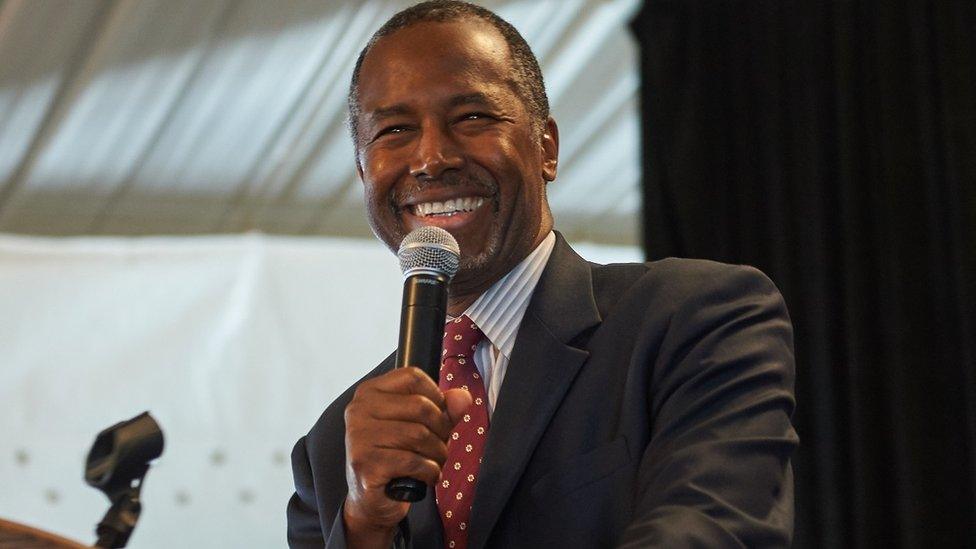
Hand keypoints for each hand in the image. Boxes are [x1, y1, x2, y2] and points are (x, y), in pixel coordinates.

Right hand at [342, 367, 472, 545]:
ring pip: (420, 434)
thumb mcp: (421, 426)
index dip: (436, 396)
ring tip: (433, 462)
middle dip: (441, 429)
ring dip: (438, 453)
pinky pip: (413, 461)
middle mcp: (359, 409)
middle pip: (421, 406)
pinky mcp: (365, 463)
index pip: (413, 376)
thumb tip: (463, 397)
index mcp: (369, 392)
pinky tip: (426, 475)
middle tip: (440, 445)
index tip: (439, 415)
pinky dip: (430, 471)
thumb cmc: (396, 455)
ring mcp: (359, 436)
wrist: (372, 498)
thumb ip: (444, 409)